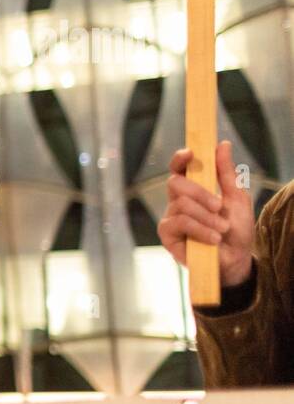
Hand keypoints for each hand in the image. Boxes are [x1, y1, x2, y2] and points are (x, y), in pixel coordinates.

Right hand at [157, 141, 254, 287]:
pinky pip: (179, 222)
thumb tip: (223, 144)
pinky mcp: (167, 235)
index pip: (179, 169)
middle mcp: (177, 201)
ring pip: (181, 204)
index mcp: (193, 190)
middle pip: (175, 183)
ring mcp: (170, 218)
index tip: (190, 153)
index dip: (180, 159)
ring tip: (222, 228)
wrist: (236, 259)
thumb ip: (227, 173)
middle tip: (219, 206)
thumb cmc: (236, 229)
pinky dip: (199, 228)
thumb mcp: (237, 198)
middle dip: (200, 193)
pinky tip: (213, 238)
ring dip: (206, 216)